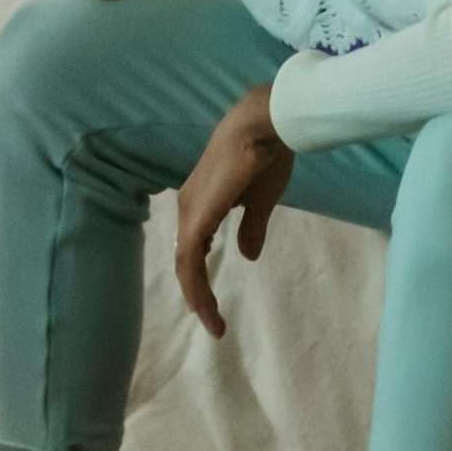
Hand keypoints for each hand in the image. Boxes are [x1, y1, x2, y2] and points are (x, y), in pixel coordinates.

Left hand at [173, 85, 294, 338]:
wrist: (264, 126)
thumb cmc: (266, 154)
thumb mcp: (260, 200)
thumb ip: (252, 228)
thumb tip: (247, 256)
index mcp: (202, 202)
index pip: (195, 247)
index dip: (202, 277)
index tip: (217, 303)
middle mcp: (189, 207)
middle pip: (186, 260)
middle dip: (199, 295)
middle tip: (215, 324)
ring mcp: (190, 211)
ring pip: (185, 264)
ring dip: (198, 295)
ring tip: (214, 322)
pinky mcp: (197, 217)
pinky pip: (189, 260)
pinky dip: (196, 285)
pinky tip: (206, 305)